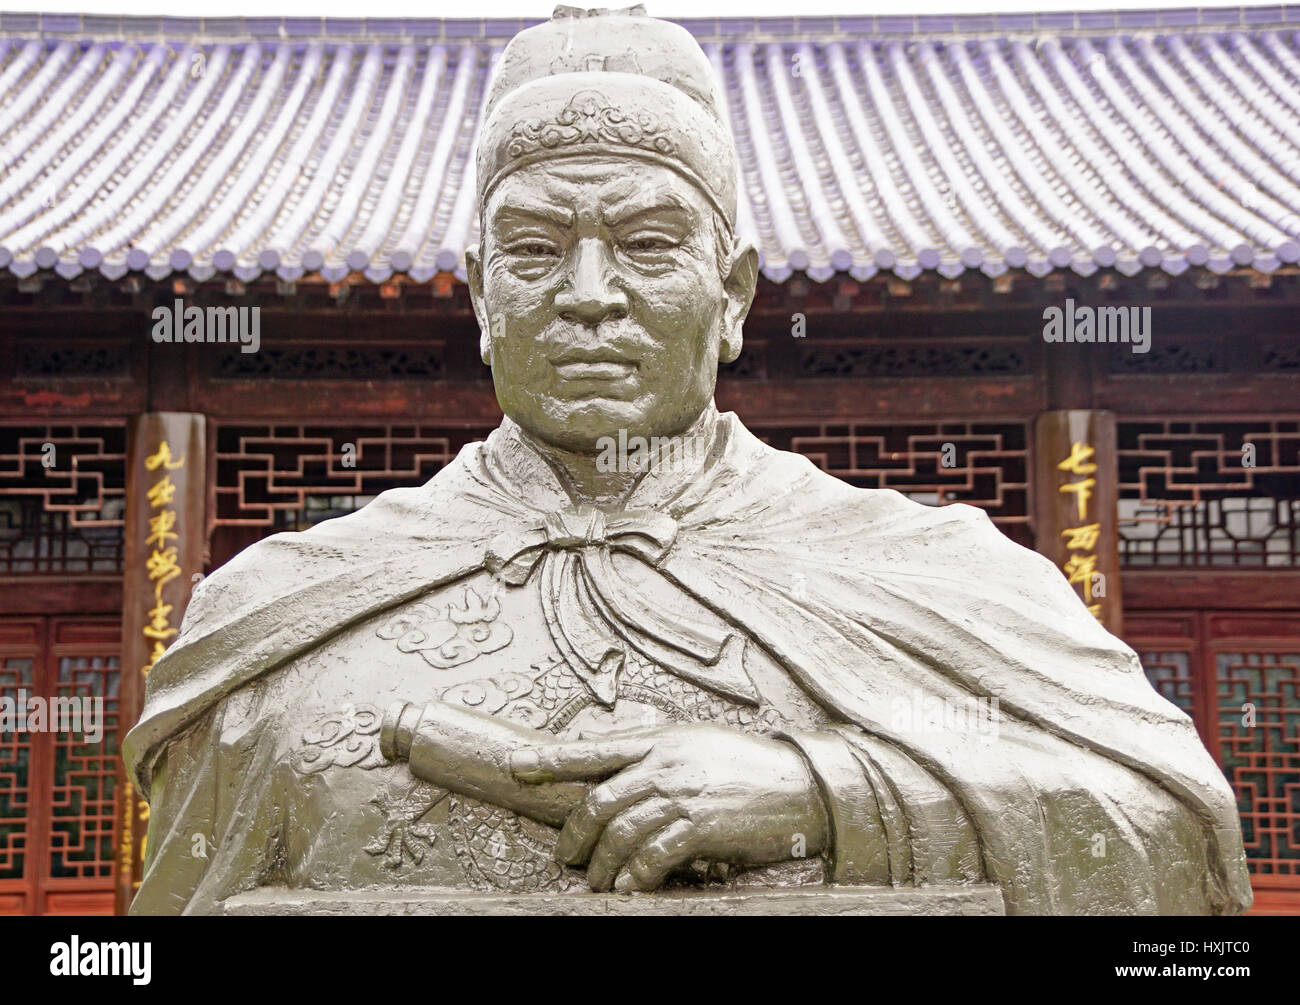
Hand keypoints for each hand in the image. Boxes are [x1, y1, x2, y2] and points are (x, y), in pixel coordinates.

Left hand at [510, 723, 828, 891]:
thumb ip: (658, 755)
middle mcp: (665, 764)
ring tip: (597, 882)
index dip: (549, 757)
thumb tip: (622, 774)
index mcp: (661, 740)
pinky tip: (629, 889)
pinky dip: (635, 877)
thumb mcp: (699, 744)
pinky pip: (652, 856)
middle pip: (598, 800)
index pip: (594, 748)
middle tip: (566, 857)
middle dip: (574, 834)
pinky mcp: (700, 826)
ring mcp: (682, 795)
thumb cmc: (750, 766)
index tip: (516, 765)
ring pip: (619, 833)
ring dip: (601, 864)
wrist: (802, 785)